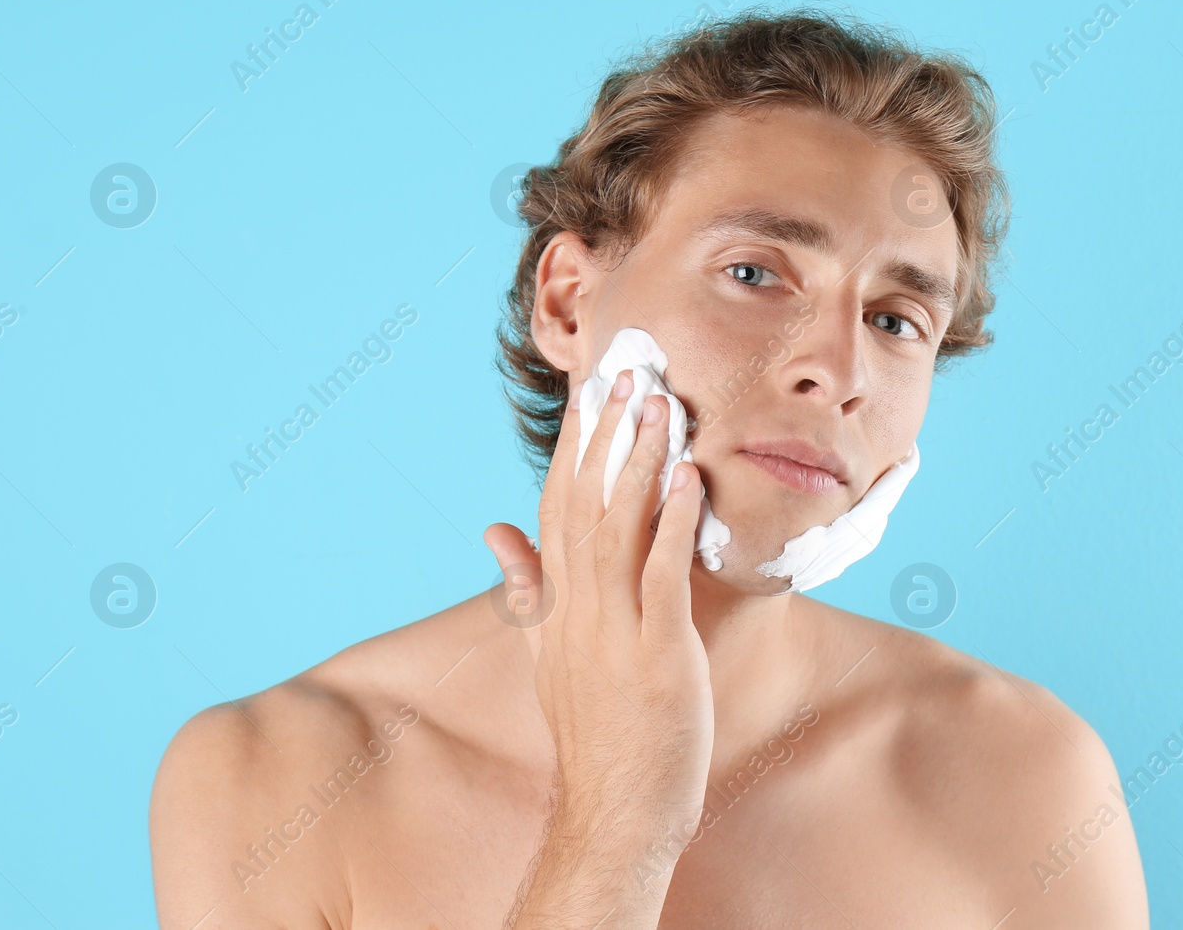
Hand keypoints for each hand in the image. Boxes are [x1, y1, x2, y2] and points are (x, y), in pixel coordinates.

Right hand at [484, 369, 713, 841]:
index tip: (587, 394)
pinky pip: (662, 576)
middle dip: (604, 435)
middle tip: (624, 372)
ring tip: (657, 402)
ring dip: (638, 460)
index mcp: (556, 606)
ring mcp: (614, 630)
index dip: (573, 449)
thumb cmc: (595, 731)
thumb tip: (494, 527)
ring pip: (619, 527)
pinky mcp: (656, 654)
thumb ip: (526, 588)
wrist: (616, 811)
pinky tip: (687, 475)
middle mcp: (577, 610)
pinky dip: (672, 522)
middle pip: (584, 504)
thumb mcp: (548, 655)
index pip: (556, 509)